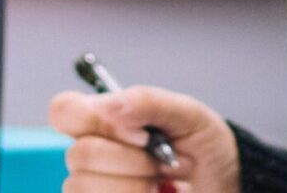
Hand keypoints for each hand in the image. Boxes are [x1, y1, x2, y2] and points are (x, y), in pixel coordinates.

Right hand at [48, 85, 238, 192]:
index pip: (63, 110)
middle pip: (78, 154)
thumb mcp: (188, 114)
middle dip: (130, 160)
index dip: (89, 118)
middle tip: (159, 162)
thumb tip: (109, 106)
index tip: (136, 131)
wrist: (223, 185)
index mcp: (105, 119)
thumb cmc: (203, 147)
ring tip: (156, 183)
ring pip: (83, 187)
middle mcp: (91, 154)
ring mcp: (93, 186)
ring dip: (133, 185)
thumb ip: (148, 102)